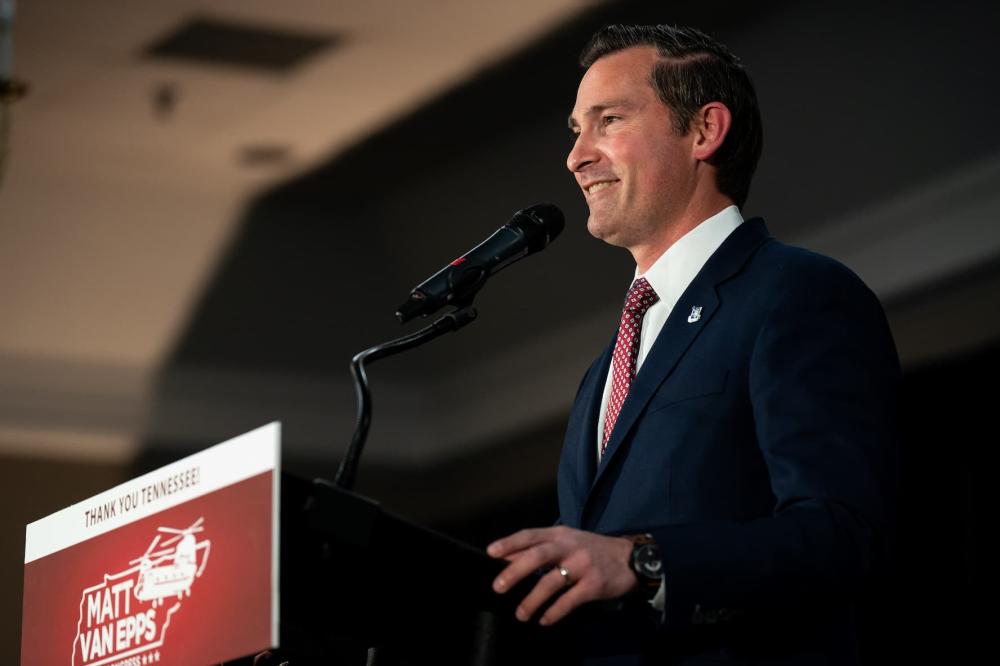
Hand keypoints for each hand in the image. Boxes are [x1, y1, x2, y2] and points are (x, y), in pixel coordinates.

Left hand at [487, 526, 636, 624]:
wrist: (629, 558)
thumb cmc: (590, 549)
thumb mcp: (566, 541)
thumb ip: (539, 548)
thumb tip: (506, 557)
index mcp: (560, 534)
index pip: (530, 535)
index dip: (509, 543)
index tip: (490, 553)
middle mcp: (570, 546)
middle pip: (537, 556)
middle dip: (515, 572)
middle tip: (498, 587)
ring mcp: (582, 565)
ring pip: (551, 582)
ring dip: (532, 600)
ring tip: (520, 614)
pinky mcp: (594, 585)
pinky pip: (569, 600)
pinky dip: (554, 612)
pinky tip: (545, 619)